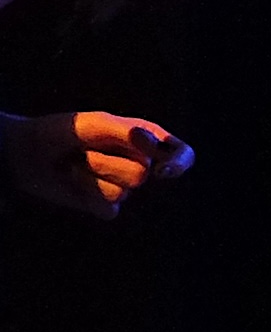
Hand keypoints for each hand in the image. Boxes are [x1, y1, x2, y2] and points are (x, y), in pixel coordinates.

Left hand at [3, 110, 189, 216]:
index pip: (181, 153)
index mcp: (145, 141)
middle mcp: (140, 165)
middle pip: (142, 174)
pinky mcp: (106, 206)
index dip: (178, 162)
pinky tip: (74, 182)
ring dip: (90, 175)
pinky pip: (108, 208)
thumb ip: (127, 132)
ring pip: (122, 192)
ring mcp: (124, 188)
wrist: (28, 151)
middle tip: (84, 150)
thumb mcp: (96, 123)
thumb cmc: (64, 131)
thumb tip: (155, 143)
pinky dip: (86, 194)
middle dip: (106, 161)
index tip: (163, 171)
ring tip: (75, 164)